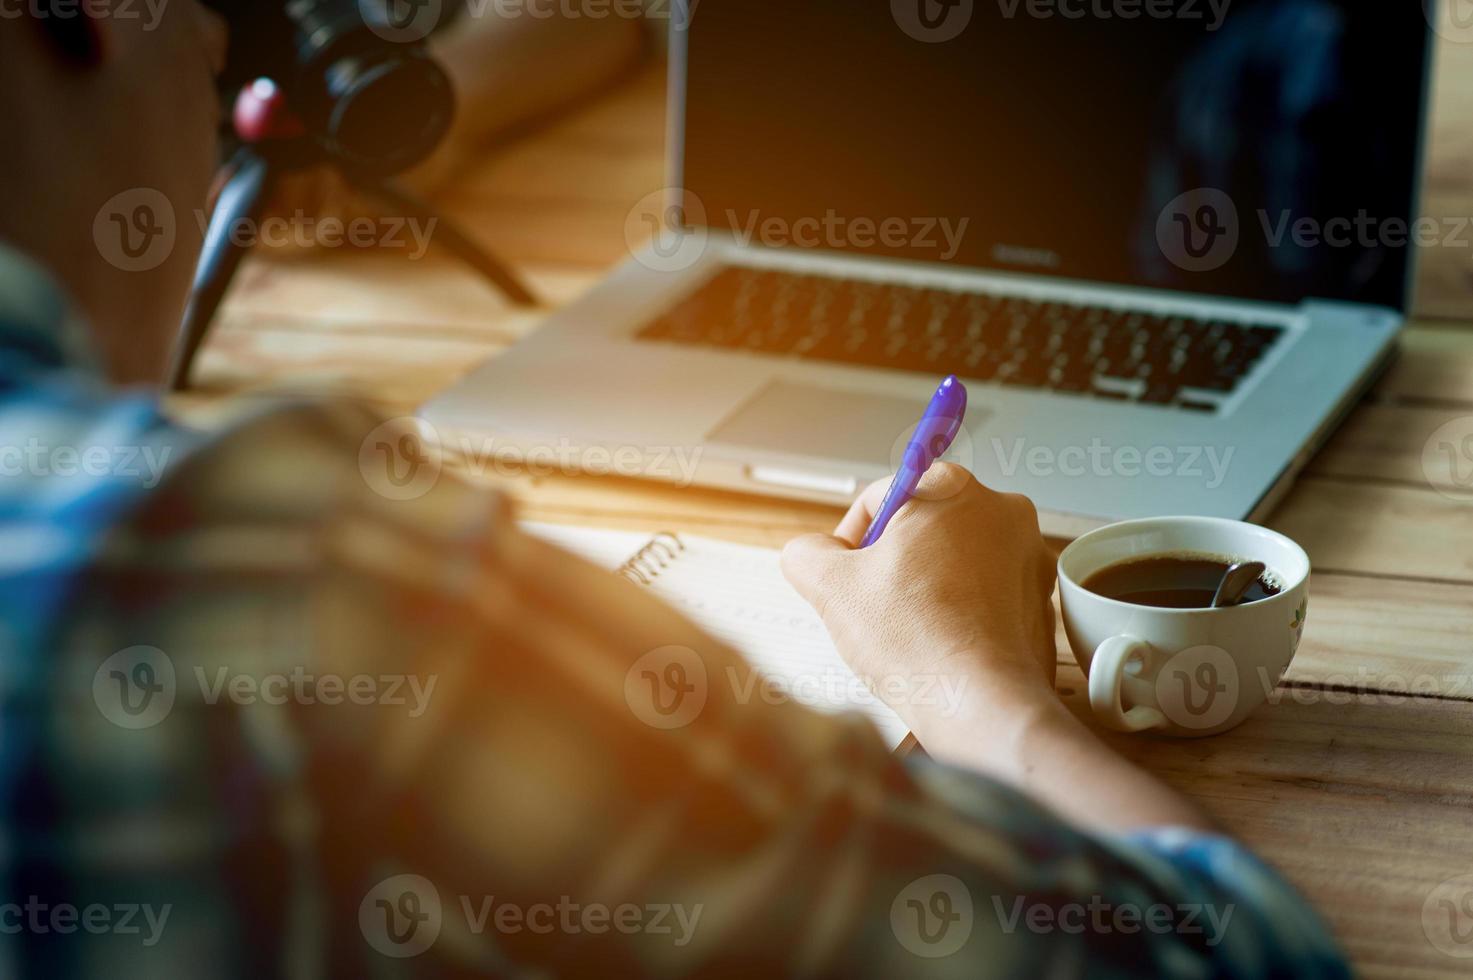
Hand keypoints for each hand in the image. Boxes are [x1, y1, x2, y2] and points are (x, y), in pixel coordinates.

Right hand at [781, 464, 1058, 738]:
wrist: (981, 706)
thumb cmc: (917, 641)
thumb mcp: (830, 587)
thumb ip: (807, 553)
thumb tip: (810, 553)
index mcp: (952, 489)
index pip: (883, 496)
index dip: (852, 536)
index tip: (847, 573)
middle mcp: (1003, 512)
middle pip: (924, 527)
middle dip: (893, 563)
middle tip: (875, 606)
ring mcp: (1030, 558)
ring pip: (957, 561)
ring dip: (927, 587)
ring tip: (909, 631)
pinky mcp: (1042, 602)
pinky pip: (987, 595)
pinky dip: (962, 612)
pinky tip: (940, 644)